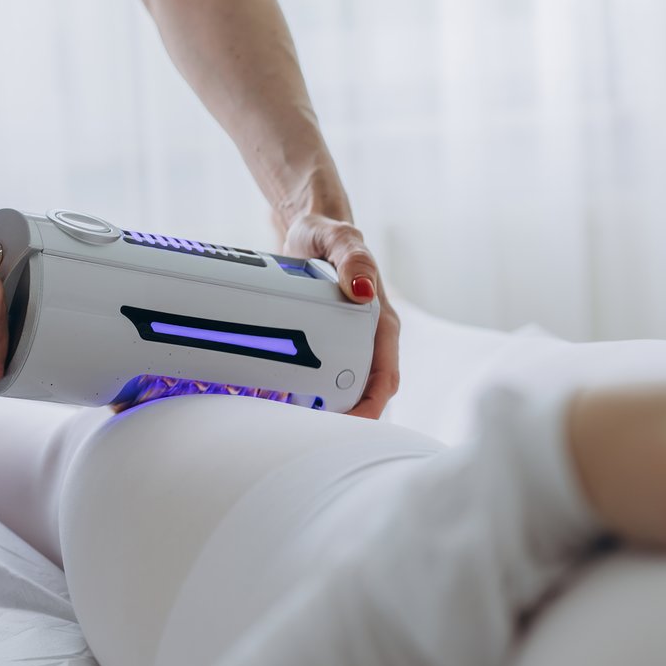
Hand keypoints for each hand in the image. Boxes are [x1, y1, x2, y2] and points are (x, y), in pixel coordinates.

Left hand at [280, 213, 398, 418]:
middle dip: (343, 419)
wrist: (309, 229)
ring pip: (342, 390)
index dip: (370, 409)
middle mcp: (367, 338)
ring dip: (323, 411)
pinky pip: (321, 376)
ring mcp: (347, 343)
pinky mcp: (325, 342)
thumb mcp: (340, 239)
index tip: (346, 427)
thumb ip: (352, 258)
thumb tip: (363, 290)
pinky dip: (306, 393)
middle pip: (364, 394)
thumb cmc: (329, 234)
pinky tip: (279, 401)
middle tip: (307, 435)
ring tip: (290, 426)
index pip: (385, 379)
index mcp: (380, 323)